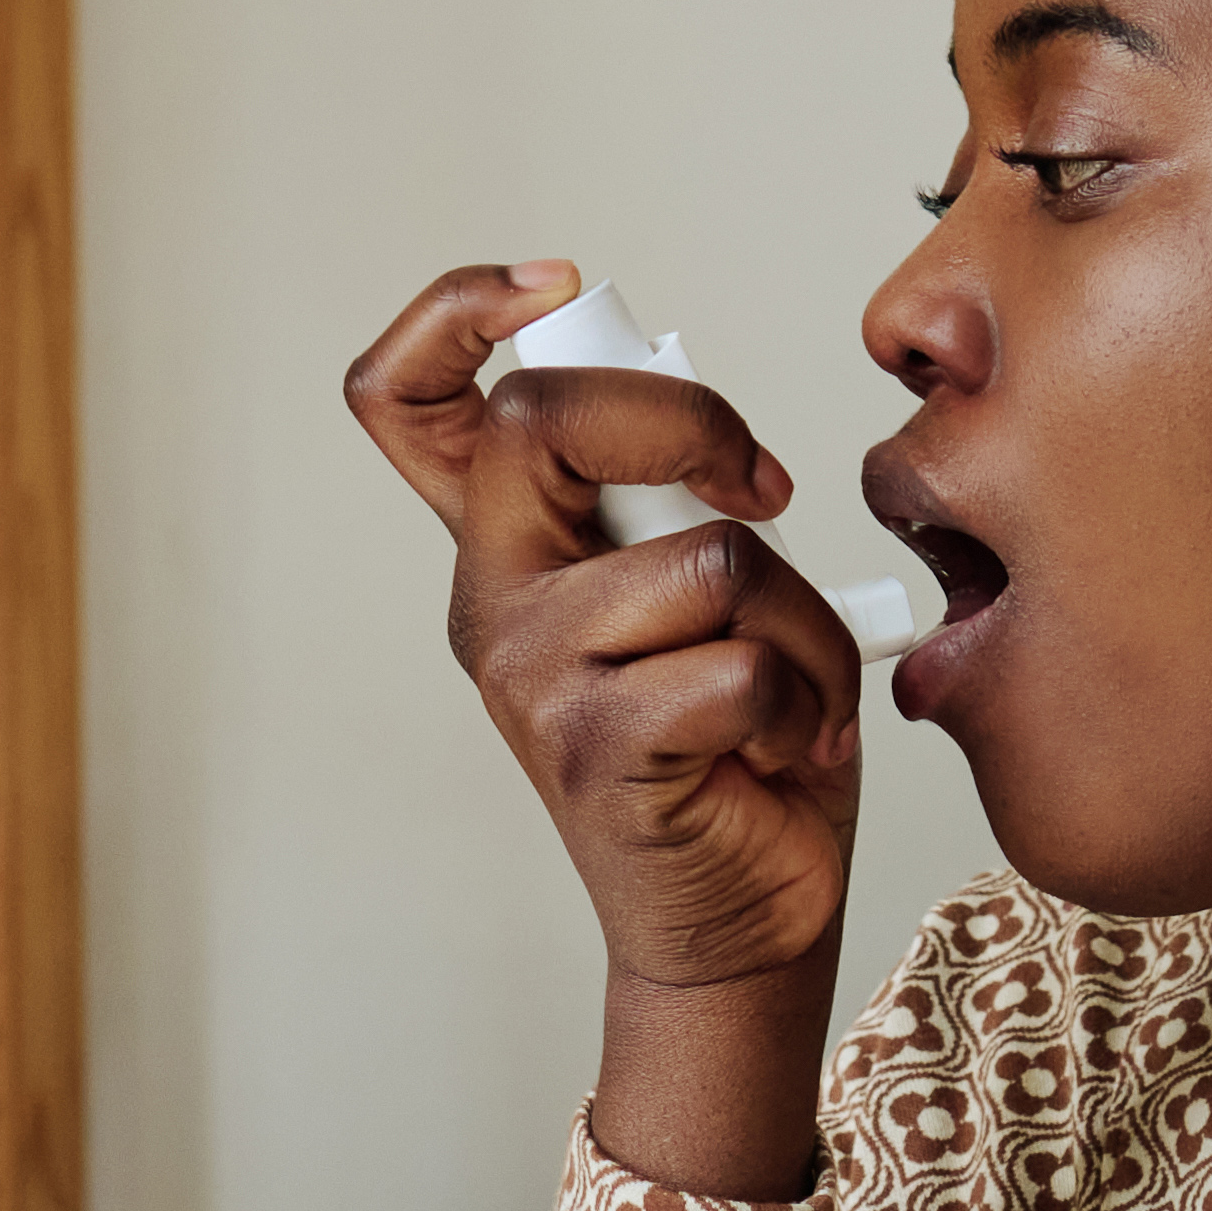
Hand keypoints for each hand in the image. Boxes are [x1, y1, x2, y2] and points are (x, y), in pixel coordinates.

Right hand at [341, 264, 862, 1161]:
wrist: (745, 924)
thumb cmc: (735, 754)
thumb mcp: (691, 597)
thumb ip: (665, 503)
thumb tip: (709, 441)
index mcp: (508, 552)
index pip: (404, 398)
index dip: (457, 308)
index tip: (556, 286)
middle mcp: (493, 605)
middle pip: (538, 419)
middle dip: (689, 420)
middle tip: (762, 492)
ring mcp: (533, 681)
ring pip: (704, 559)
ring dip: (802, 621)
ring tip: (801, 690)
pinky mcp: (599, 754)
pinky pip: (738, 664)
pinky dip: (807, 698)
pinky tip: (789, 748)